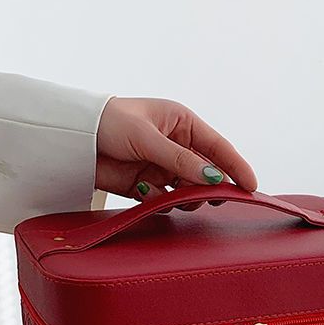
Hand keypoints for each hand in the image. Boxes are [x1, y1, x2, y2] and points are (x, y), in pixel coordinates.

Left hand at [95, 97, 257, 203]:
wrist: (72, 140)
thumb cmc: (109, 123)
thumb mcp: (148, 138)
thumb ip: (181, 160)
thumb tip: (213, 178)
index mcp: (181, 123)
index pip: (217, 147)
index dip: (236, 167)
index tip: (251, 187)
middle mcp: (175, 145)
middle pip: (205, 172)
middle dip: (207, 186)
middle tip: (206, 198)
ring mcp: (161, 166)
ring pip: (187, 189)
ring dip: (184, 196)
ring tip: (173, 196)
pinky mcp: (145, 185)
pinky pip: (164, 199)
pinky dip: (160, 201)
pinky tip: (146, 193)